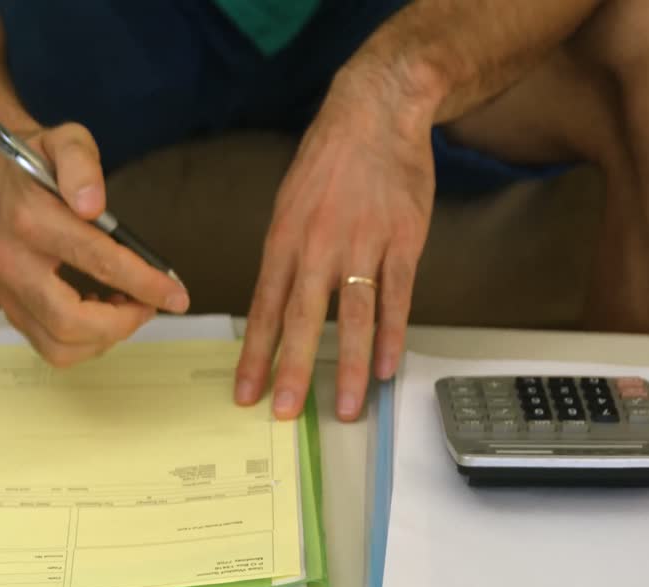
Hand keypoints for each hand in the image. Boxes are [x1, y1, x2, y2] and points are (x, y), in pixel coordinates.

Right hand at [0, 122, 189, 365]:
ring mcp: (8, 292)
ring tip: (127, 307)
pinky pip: (51, 346)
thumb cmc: (35, 160)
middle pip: (69, 322)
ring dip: (104, 337)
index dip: (144, 283)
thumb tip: (92, 205)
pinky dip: (85, 341)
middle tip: (150, 305)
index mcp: (32, 221)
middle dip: (121, 324)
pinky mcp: (11, 308)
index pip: (97, 262)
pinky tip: (102, 309)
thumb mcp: (64, 140)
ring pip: (59, 346)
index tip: (177, 295)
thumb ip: (81, 163)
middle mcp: (14, 264)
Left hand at [235, 69, 435, 421]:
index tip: (246, 392)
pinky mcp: (402, 241)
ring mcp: (363, 245)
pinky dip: (393, 334)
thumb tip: (276, 304)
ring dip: (351, 366)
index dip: (254, 355)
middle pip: (302, 319)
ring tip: (348, 407)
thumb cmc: (329, 160)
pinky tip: (389, 365)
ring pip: (353, 316)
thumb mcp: (289, 203)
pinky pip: (397, 297)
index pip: (264, 309)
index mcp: (284, 240)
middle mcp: (318, 246)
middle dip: (293, 371)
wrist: (376, 113)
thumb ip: (285, 255)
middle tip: (287, 411)